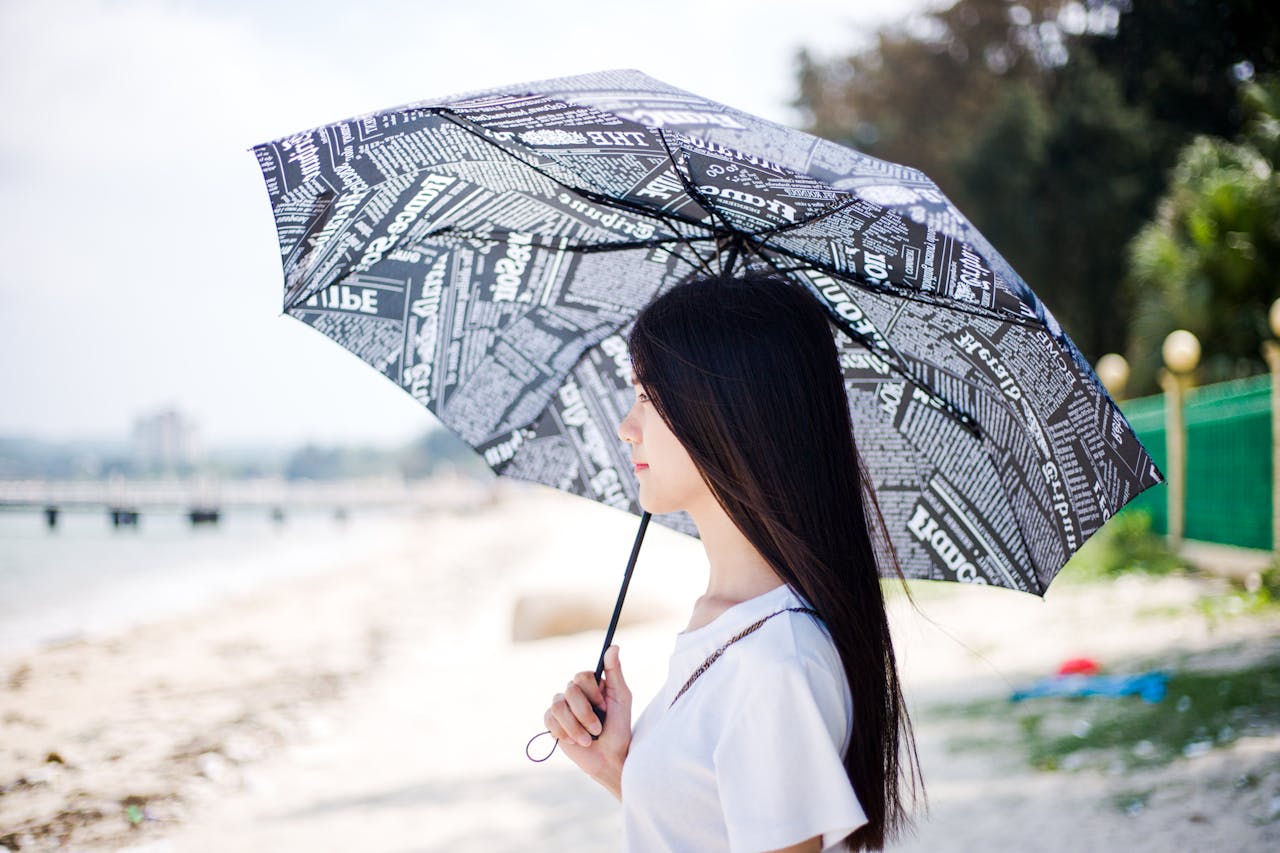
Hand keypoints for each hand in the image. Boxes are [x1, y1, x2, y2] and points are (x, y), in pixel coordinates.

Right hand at [543, 645, 631, 797]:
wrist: (608, 758)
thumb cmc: (619, 728)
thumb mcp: (622, 698)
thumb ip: (615, 672)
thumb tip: (614, 646)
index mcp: (591, 684)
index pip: (582, 676)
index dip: (592, 694)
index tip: (605, 708)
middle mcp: (574, 692)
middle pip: (570, 691)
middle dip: (585, 714)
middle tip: (598, 729)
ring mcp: (562, 706)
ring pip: (558, 706)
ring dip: (575, 726)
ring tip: (587, 739)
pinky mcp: (552, 722)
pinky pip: (549, 719)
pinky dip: (563, 732)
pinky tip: (574, 741)